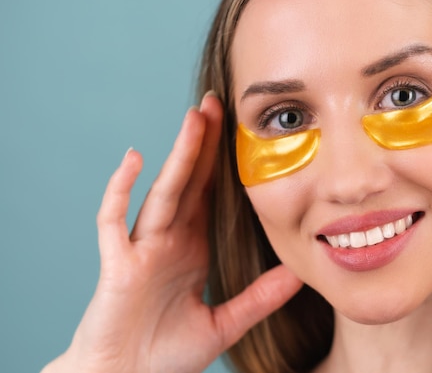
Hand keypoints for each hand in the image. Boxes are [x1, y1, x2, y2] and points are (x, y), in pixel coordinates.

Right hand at [42, 95, 301, 372]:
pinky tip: (136, 159)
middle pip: (188, 183)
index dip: (223, 166)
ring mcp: (140, 249)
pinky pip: (113, 220)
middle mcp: (166, 241)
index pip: (209, 196)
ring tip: (194, 118)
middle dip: (203, 144)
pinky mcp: (117, 265)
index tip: (241, 133)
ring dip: (177, 155)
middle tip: (218, 103)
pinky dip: (120, 189)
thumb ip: (260, 298)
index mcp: (190, 250)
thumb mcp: (225, 323)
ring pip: (161, 192)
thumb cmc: (166, 356)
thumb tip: (300, 273)